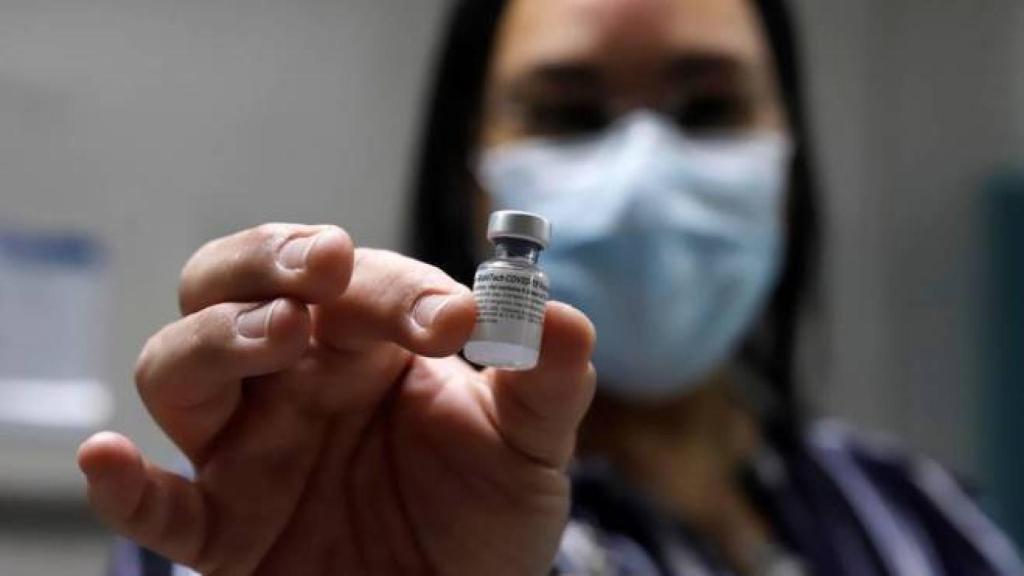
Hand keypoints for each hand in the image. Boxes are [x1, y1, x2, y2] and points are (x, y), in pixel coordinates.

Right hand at [77, 223, 595, 575]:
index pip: (357, 285)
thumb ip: (546, 384)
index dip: (400, 290)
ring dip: (219, 340)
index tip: (458, 321)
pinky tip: (106, 459)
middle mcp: (295, 381)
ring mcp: (251, 450)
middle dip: (271, 262)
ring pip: (183, 368)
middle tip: (325, 266)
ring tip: (280, 335)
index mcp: (366, 346)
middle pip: (234, 286)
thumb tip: (563, 317)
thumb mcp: (530, 448)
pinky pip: (159, 505)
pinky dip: (121, 484)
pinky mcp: (225, 528)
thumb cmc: (486, 518)